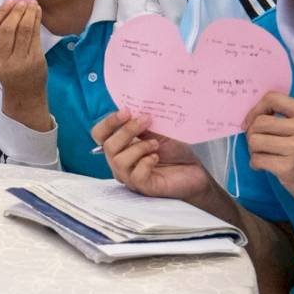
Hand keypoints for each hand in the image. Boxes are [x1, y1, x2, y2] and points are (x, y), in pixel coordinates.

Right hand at [0, 1, 49, 129]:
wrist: (23, 92)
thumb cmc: (8, 68)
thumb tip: (9, 5)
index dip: (1, 12)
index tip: (9, 1)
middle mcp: (0, 60)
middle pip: (8, 28)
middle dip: (16, 11)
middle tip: (22, 1)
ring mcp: (18, 61)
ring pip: (24, 30)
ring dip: (29, 13)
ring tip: (31, 4)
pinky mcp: (34, 60)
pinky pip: (35, 35)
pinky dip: (37, 20)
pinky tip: (37, 12)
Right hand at [94, 111, 214, 203]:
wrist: (194, 171)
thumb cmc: (174, 151)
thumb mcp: (157, 131)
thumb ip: (143, 122)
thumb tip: (136, 106)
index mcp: (120, 146)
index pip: (100, 134)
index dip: (109, 122)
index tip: (127, 111)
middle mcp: (120, 162)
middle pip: (108, 146)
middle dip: (127, 131)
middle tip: (147, 121)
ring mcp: (130, 177)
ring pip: (119, 161)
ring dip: (139, 147)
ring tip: (155, 144)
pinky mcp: (143, 187)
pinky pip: (135, 175)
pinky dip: (146, 163)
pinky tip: (156, 158)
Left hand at [243, 93, 293, 222]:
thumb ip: (288, 120)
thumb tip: (253, 119)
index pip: (272, 98)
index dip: (256, 110)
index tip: (251, 123)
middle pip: (259, 122)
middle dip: (252, 135)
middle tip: (259, 145)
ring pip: (254, 141)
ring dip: (253, 150)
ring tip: (263, 156)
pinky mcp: (288, 168)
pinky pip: (257, 160)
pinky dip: (255, 164)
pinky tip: (265, 167)